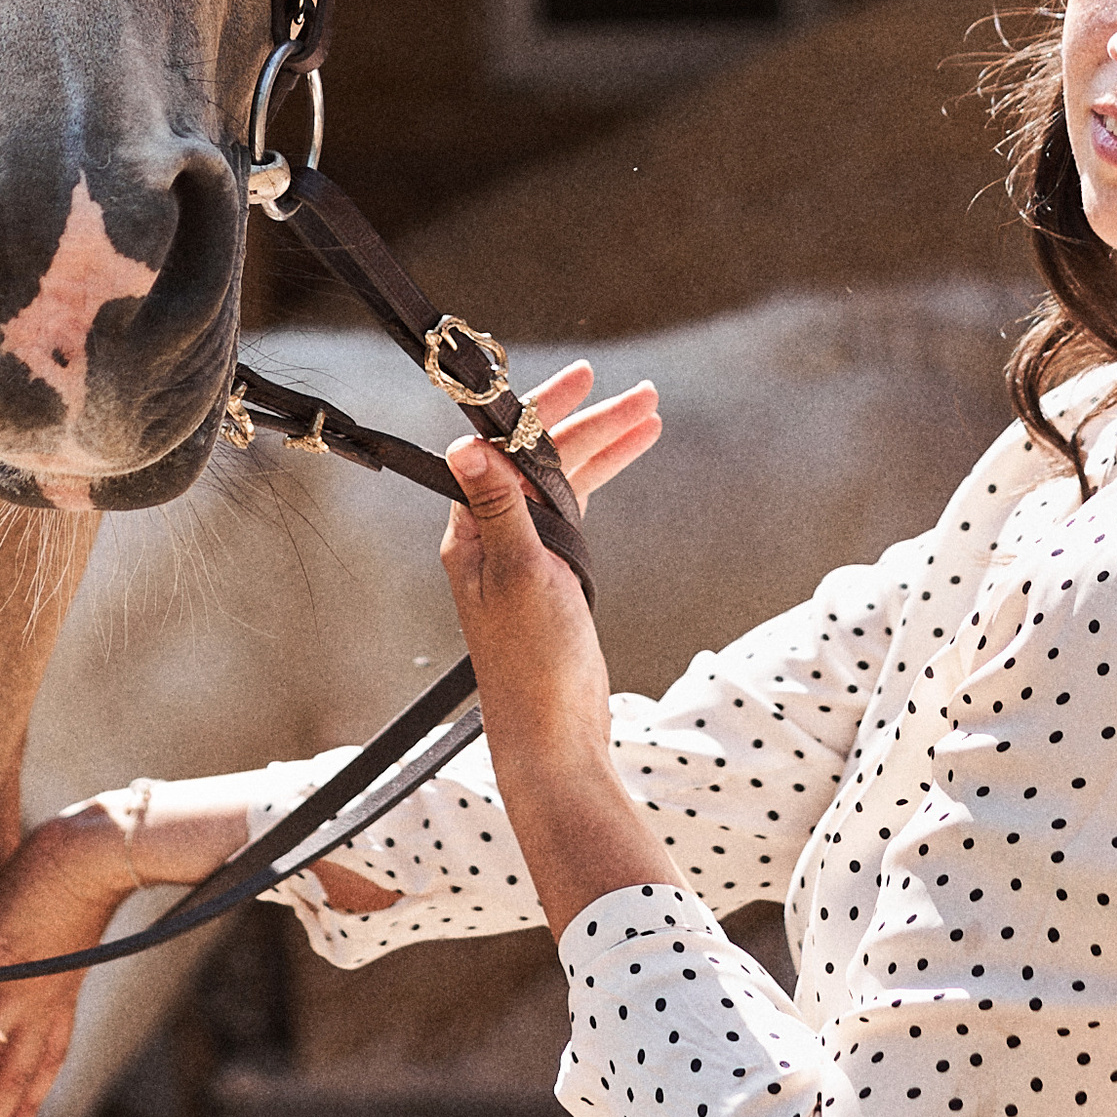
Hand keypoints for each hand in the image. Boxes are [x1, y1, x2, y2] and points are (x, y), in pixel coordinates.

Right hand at [0, 781, 249, 1116]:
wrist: (102, 849)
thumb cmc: (88, 867)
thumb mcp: (72, 919)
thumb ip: (50, 934)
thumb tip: (34, 920)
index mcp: (63, 995)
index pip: (47, 1062)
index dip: (29, 1103)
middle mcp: (44, 1002)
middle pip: (10, 1080)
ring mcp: (22, 986)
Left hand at [441, 364, 673, 938]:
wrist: (553, 739)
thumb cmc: (533, 665)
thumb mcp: (522, 575)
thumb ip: (499, 508)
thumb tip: (465, 445)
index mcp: (473, 533)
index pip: (507, 450)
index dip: (545, 409)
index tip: (584, 377)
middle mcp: (492, 539)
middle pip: (542, 462)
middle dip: (590, 424)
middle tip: (641, 395)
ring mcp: (524, 559)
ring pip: (565, 484)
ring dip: (604, 450)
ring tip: (650, 418)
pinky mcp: (552, 582)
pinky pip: (575, 514)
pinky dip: (602, 484)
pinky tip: (625, 462)